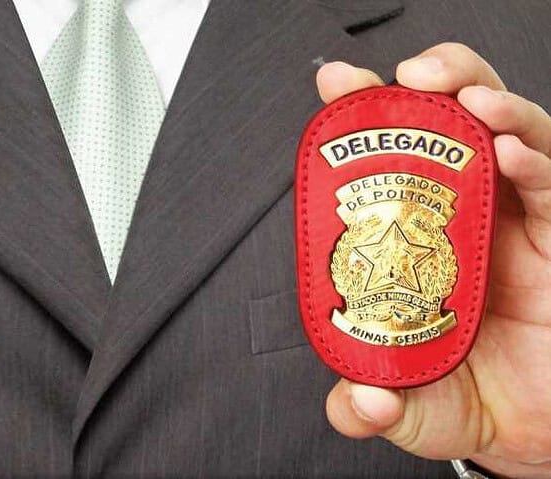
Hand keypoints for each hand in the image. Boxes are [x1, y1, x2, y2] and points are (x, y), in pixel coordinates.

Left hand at [317, 43, 550, 478]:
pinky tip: (510, 150)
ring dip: (488, 105)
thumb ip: (372, 407)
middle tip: (404, 75)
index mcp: (412, 240)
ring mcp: (514, 222)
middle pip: (448, 128)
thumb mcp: (409, 408)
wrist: (532, 426)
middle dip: (428, 87)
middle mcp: (462, 219)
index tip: (336, 87)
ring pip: (508, 135)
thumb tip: (357, 406)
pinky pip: (550, 185)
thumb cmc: (463, 397)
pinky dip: (533, 160)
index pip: (386, 164)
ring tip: (466, 99)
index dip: (363, 122)